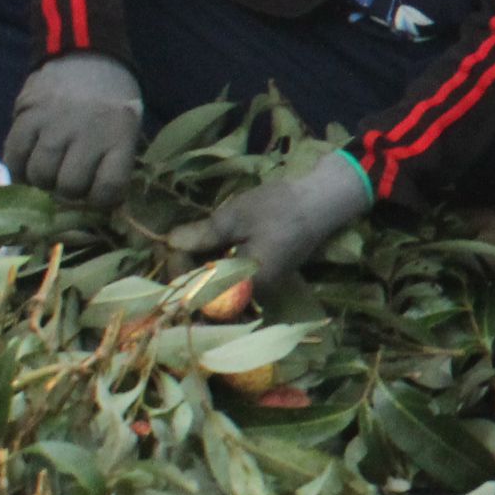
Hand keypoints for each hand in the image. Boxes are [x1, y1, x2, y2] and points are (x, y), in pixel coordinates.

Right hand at [4, 54, 142, 206]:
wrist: (86, 55)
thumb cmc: (112, 99)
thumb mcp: (128, 128)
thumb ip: (114, 162)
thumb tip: (96, 204)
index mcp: (120, 137)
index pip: (108, 189)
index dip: (100, 202)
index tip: (96, 197)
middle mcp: (87, 133)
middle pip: (69, 187)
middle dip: (68, 194)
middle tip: (68, 186)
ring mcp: (53, 124)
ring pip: (39, 176)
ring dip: (42, 183)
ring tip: (48, 174)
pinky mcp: (25, 115)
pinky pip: (13, 156)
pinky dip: (17, 169)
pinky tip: (27, 166)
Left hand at [172, 151, 375, 285]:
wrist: (324, 199)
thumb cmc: (281, 208)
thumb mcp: (235, 216)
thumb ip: (202, 235)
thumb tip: (170, 243)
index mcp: (247, 283)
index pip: (199, 295)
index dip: (179, 274)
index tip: (171, 247)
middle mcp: (254, 291)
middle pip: (208, 294)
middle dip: (187, 271)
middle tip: (175, 242)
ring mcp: (262, 283)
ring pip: (219, 286)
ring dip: (200, 267)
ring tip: (188, 241)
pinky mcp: (266, 271)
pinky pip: (233, 277)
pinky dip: (217, 264)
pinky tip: (210, 244)